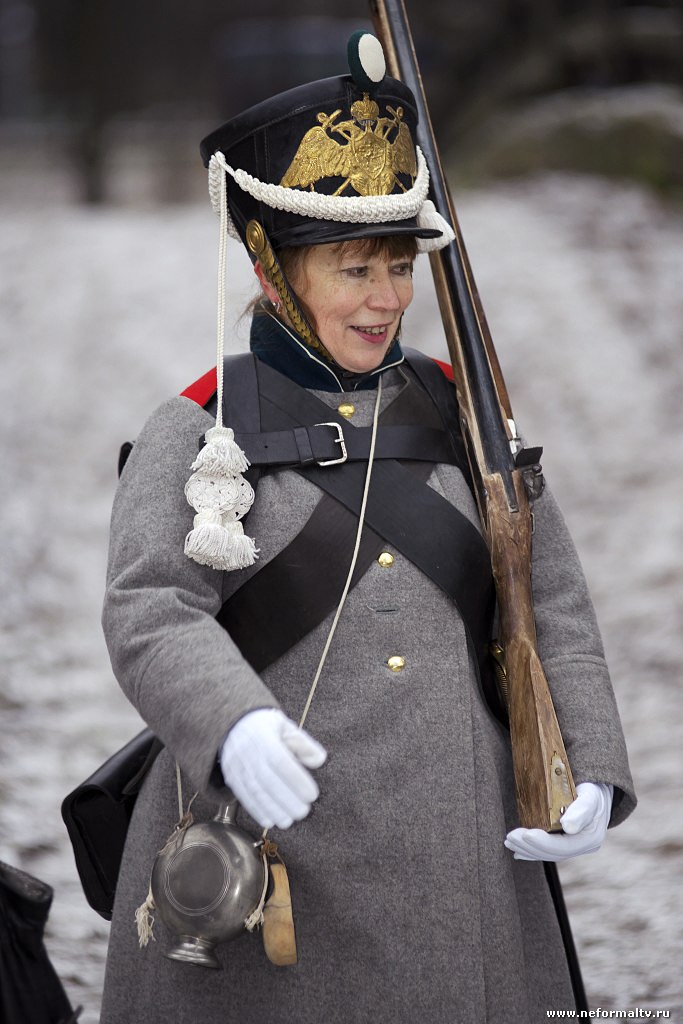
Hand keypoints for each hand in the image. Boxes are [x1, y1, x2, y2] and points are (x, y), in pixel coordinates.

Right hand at [219, 709, 326, 828]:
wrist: (232, 724)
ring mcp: (237, 765)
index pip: (280, 761)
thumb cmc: (266, 726)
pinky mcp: (231, 777)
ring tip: (289, 821)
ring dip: (272, 810)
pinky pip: (243, 796)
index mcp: (264, 736)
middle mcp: (248, 752)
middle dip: (286, 799)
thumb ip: (304, 743)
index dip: (296, 780)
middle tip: (304, 812)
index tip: (312, 795)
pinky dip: (256, 811)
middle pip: (267, 780)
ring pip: (254, 791)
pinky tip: (270, 821)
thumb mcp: (286, 726)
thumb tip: (319, 761)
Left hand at [504, 782, 612, 861]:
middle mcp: (582, 846)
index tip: (526, 834)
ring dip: (526, 849)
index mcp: (590, 838)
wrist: (597, 792)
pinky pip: (547, 850)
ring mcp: (574, 846)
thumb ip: (581, 810)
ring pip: (548, 853)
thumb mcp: (591, 796)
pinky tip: (518, 851)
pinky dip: (531, 851)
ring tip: (509, 841)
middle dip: (529, 846)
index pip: (563, 846)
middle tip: (510, 838)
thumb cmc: (593, 790)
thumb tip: (568, 827)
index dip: (543, 843)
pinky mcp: (566, 843)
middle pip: (553, 852)